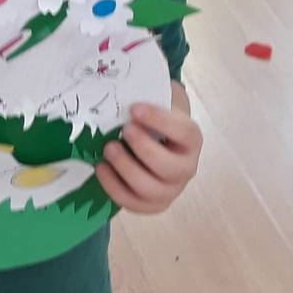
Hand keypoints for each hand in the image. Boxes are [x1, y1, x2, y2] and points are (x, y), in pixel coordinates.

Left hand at [96, 97, 201, 214]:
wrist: (157, 142)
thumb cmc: (153, 120)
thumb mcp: (156, 104)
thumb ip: (146, 96)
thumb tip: (121, 87)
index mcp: (191, 139)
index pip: (183, 132)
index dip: (159, 121)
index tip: (134, 108)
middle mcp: (186, 168)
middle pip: (168, 167)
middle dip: (142, 148)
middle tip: (123, 130)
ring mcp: (170, 190)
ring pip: (150, 189)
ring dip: (125, 168)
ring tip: (108, 148)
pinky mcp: (152, 205)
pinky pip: (133, 203)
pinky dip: (114, 187)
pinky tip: (101, 167)